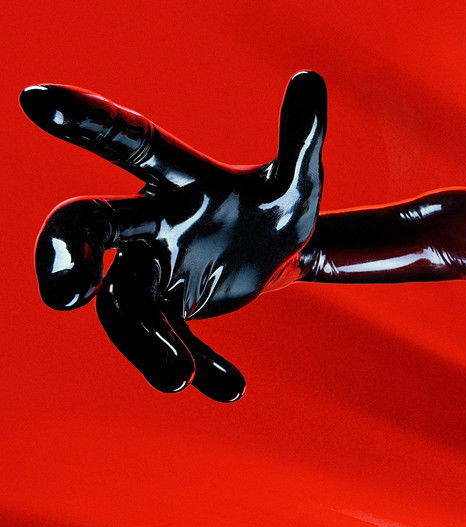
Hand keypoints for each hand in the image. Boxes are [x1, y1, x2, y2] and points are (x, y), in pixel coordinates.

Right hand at [23, 71, 326, 401]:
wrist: (287, 254)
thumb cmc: (278, 205)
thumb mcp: (299, 180)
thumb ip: (301, 137)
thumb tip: (309, 80)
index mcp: (177, 181)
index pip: (128, 144)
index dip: (87, 121)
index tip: (38, 100)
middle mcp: (151, 225)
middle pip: (88, 230)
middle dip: (67, 254)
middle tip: (62, 293)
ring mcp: (154, 272)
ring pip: (124, 307)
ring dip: (147, 344)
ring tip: (177, 380)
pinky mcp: (171, 313)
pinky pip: (172, 344)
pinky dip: (199, 366)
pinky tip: (229, 388)